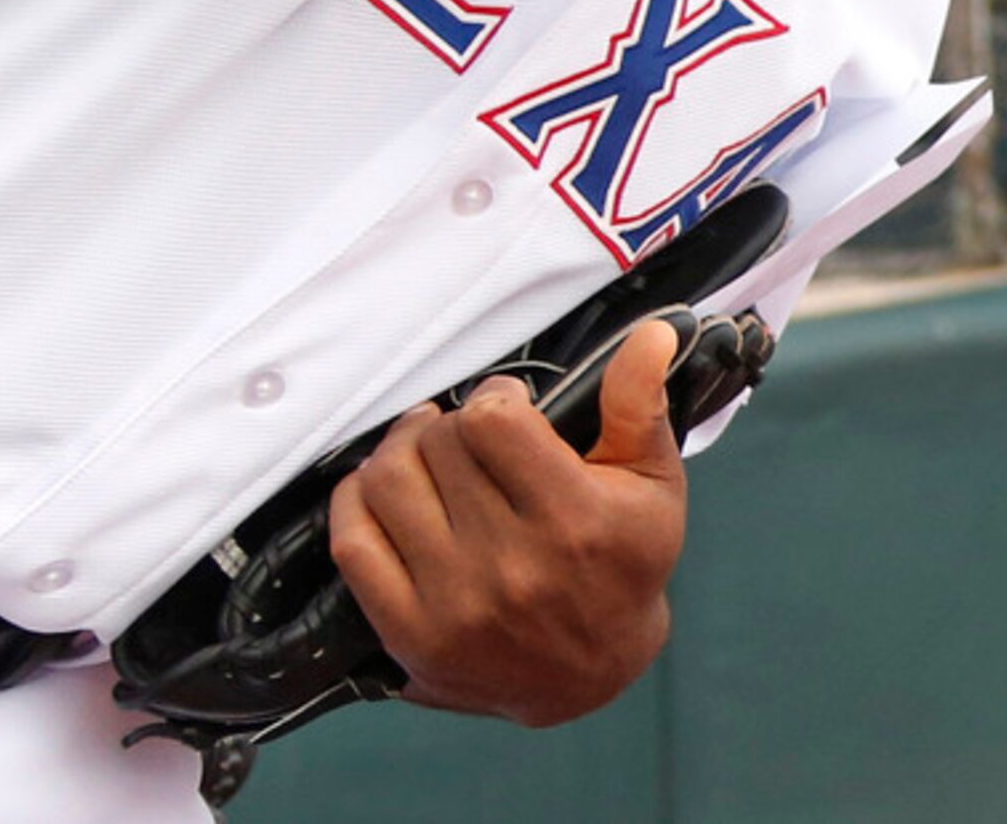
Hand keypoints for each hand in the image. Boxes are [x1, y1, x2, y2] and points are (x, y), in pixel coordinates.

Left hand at [329, 320, 687, 726]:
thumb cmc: (626, 564)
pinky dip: (356, 501)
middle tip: (472, 434)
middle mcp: (509, 563)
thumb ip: (642, 404)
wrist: (592, 674)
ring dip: (401, 451)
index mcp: (574, 519)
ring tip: (426, 451)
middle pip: (439, 445)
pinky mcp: (409, 632)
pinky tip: (385, 489)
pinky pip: (353, 543)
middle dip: (454, 425)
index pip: (493, 421)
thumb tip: (650, 331)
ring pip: (388, 483)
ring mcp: (452, 602)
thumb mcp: (654, 482)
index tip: (511, 408)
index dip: (497, 397)